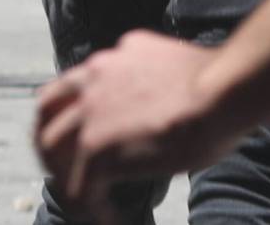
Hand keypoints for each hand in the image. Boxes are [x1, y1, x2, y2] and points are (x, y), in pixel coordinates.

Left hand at [36, 31, 243, 214]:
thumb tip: (155, 86)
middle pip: (46, 113)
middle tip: (64, 168)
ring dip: (64, 176)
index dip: (68, 114)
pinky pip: (80, 189)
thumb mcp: (167, 63)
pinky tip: (111, 220)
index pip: (69, 87)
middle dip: (50, 142)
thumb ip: (147, 74)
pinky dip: (89, 209)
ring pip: (52, 150)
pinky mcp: (97, 150)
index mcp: (109, 61)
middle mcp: (92, 81)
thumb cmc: (216, 81)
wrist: (223, 90)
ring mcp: (91, 116)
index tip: (80, 135)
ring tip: (84, 200)